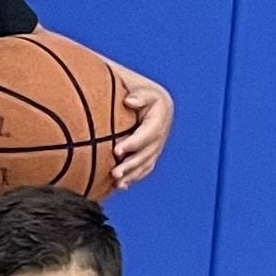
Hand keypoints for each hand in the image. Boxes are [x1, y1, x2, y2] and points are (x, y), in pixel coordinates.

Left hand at [109, 63, 172, 188]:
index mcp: (159, 117)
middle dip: (132, 164)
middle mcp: (160, 133)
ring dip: (133, 174)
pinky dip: (134, 176)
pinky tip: (121, 186)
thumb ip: (137, 95)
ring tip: (117, 183)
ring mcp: (157, 144)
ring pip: (146, 162)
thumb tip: (129, 101)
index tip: (116, 151)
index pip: (148, 133)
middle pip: (148, 152)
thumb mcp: (140, 89)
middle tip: (115, 173)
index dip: (134, 143)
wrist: (145, 97)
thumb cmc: (136, 91)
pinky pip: (144, 167)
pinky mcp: (151, 152)